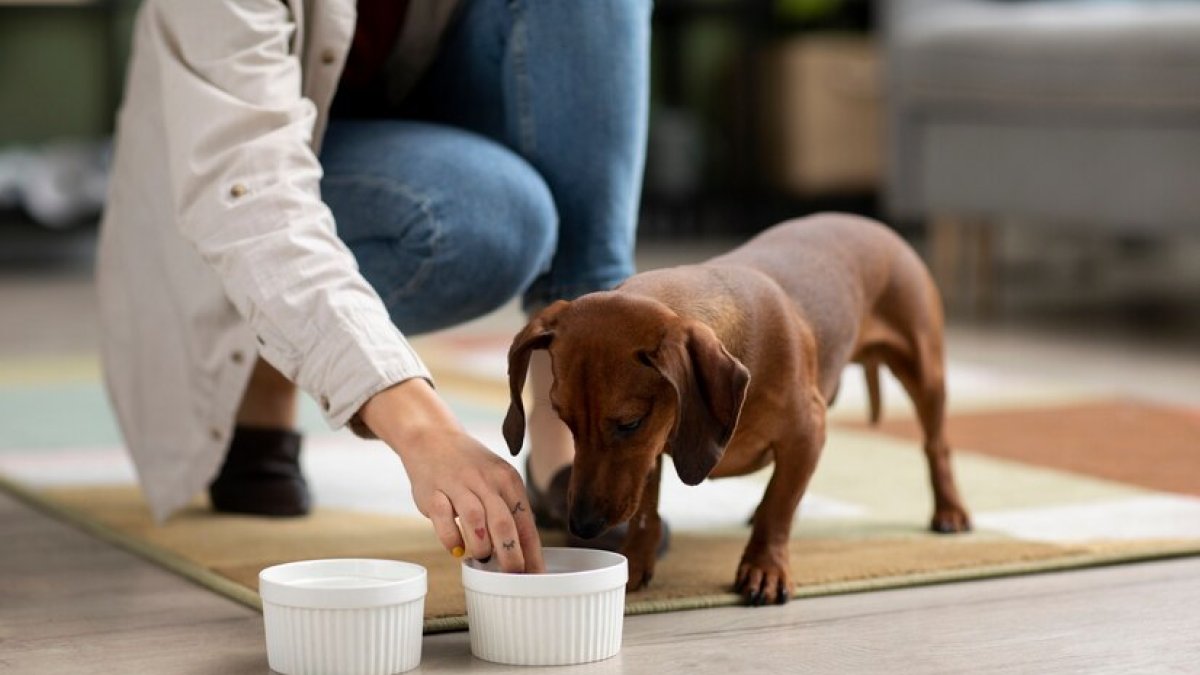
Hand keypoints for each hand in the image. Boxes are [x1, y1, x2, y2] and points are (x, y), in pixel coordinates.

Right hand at [359, 379, 544, 572]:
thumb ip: (509, 512)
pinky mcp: (433, 492)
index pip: (525, 521)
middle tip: (512, 576)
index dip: (531, 552)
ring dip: (481, 546)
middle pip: (504, 524)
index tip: (536, 576)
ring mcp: (458, 485)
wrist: (432, 437)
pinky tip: (457, 550)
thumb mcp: (497, 481)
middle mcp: (485, 481)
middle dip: (510, 555)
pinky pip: (444, 520)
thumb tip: (523, 554)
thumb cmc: (471, 468)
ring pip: (475, 521)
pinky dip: (452, 540)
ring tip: (483, 558)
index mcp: (507, 480)